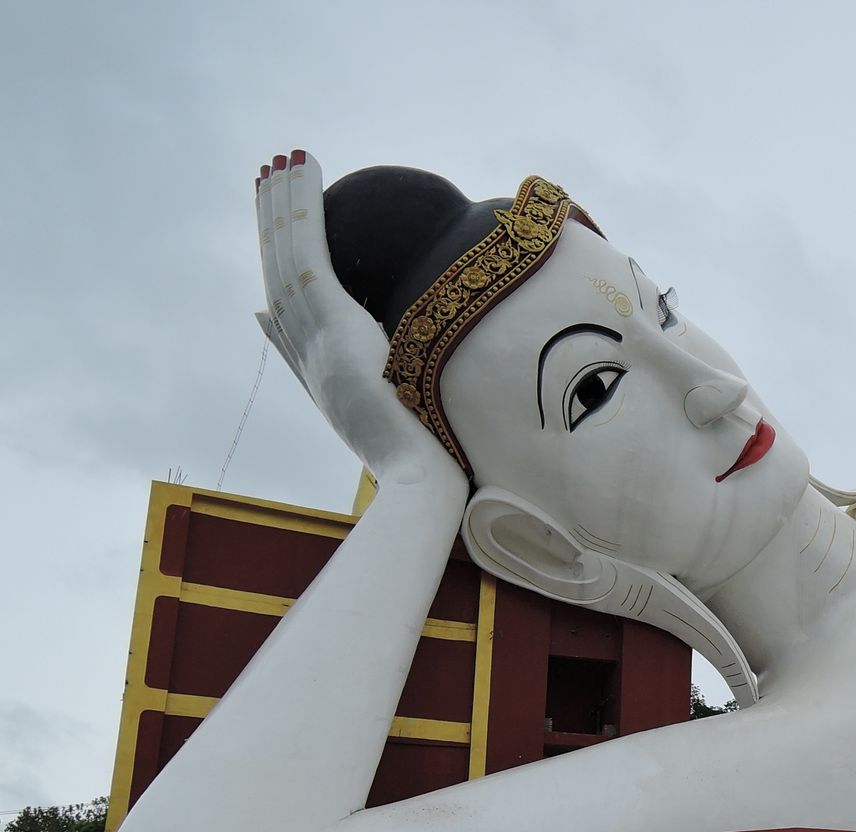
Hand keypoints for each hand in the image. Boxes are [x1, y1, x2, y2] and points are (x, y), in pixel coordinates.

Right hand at [254, 151, 464, 491]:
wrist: (416, 478)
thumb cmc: (418, 454)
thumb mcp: (387, 408)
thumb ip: (373, 381)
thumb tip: (373, 368)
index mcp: (315, 367)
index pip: (284, 299)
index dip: (277, 258)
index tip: (276, 224)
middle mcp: (305, 347)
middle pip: (278, 268)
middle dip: (272, 218)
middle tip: (268, 172)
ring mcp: (312, 335)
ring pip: (286, 251)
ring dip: (282, 201)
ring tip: (279, 158)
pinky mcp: (330, 320)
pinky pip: (308, 249)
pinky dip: (301, 207)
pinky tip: (302, 169)